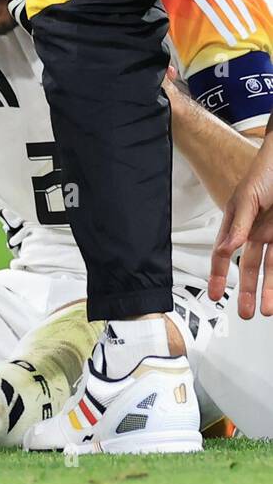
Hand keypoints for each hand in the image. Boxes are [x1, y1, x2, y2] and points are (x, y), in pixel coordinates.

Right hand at [211, 142, 272, 317]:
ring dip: (269, 290)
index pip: (223, 253)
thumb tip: (228, 248)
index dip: (217, 275)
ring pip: (272, 268)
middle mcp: (255, 231)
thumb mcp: (248, 196)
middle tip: (246, 312)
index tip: (214, 295)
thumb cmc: (268, 171)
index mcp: (237, 222)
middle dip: (247, 292)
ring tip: (268, 309)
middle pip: (249, 267)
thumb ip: (238, 224)